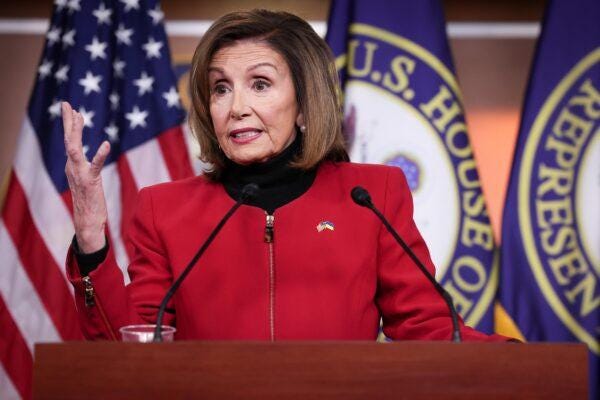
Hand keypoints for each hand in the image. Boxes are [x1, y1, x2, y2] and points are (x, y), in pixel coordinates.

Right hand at [62, 101, 109, 252]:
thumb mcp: (86, 180)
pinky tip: (106, 144)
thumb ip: (85, 168)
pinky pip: (95, 166)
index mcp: (72, 166)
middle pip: (69, 140)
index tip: (73, 110)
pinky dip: (100, 154)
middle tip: (67, 104)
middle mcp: (72, 168)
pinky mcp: (91, 182)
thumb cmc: (90, 202)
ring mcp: (80, 174)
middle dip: (68, 121)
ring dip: (76, 131)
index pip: (70, 141)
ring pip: (75, 148)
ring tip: (79, 115)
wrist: (88, 221)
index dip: (71, 125)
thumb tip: (86, 159)